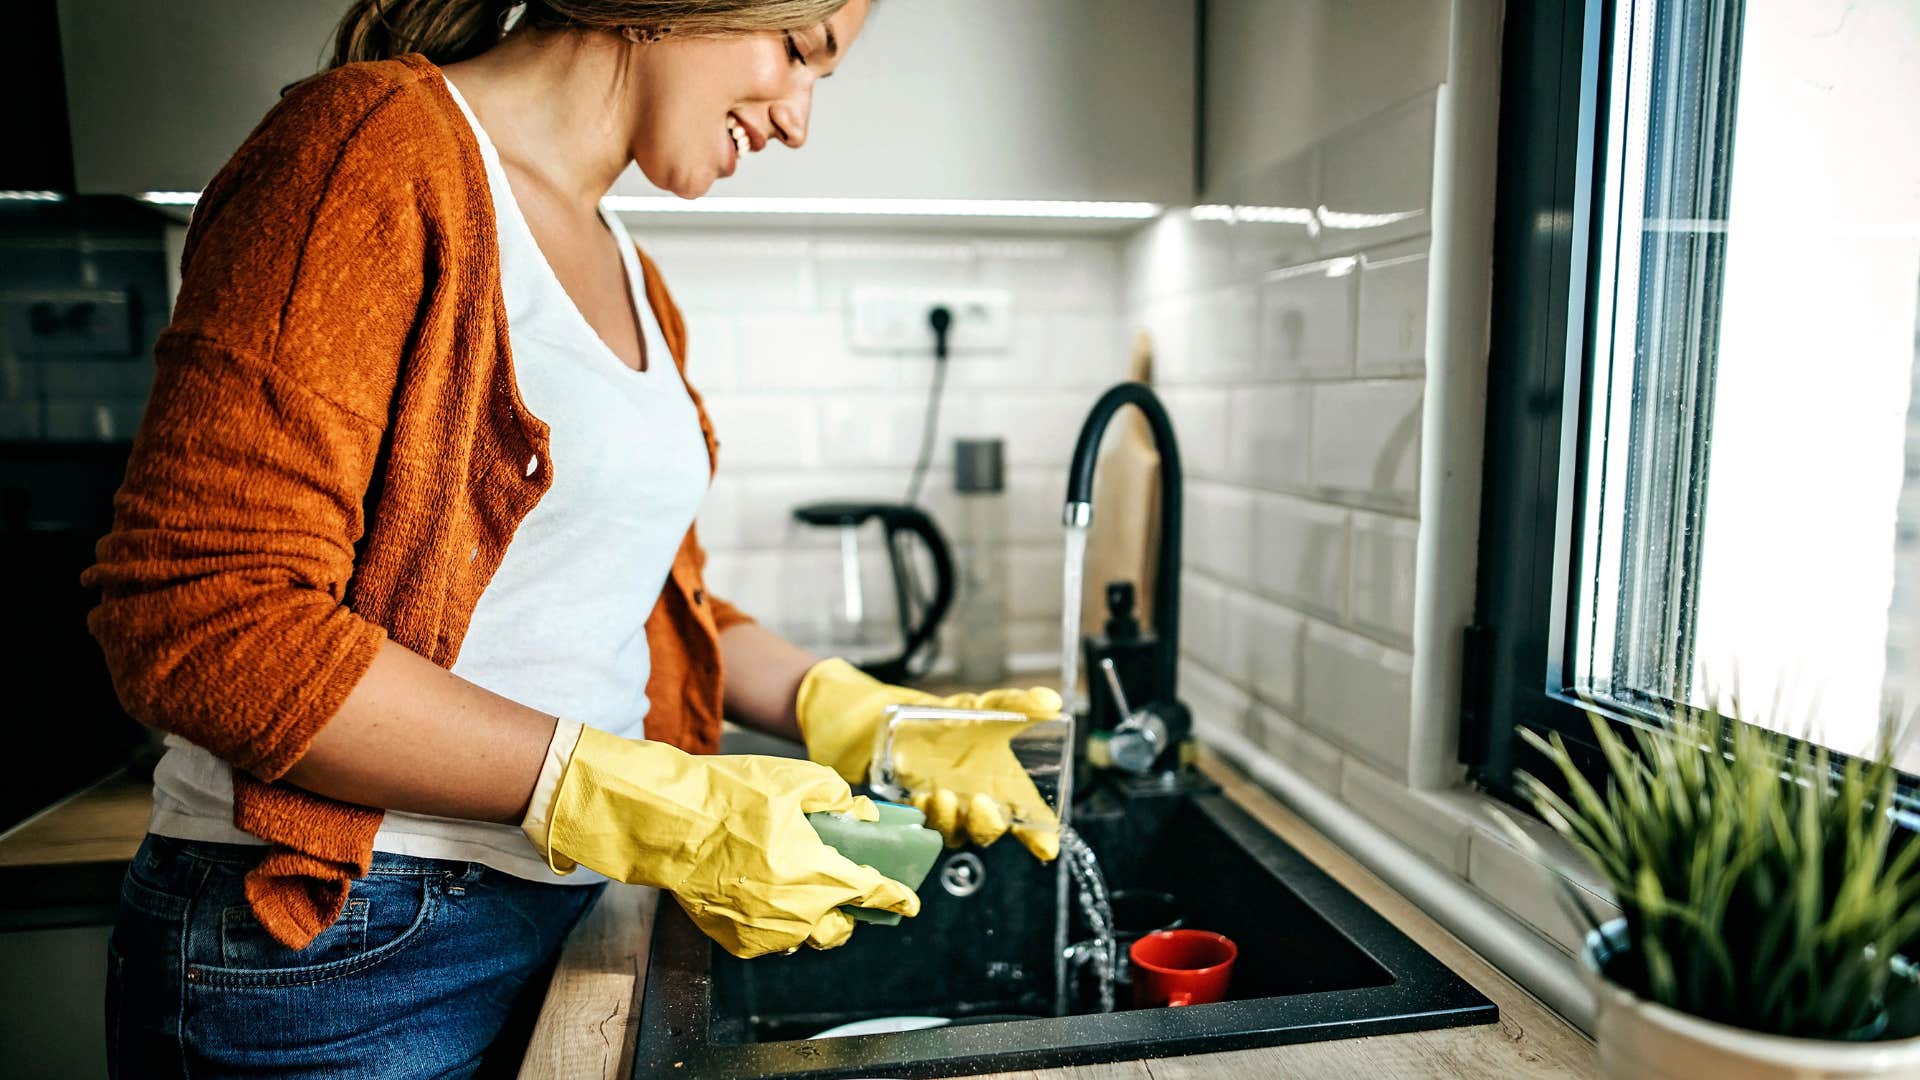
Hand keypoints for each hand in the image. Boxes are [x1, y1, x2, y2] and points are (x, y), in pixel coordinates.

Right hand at [522, 726, 918, 958]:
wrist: (667, 823)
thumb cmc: (729, 796)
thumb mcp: (795, 779)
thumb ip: (837, 798)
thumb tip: (859, 815)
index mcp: (819, 874)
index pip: (872, 891)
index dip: (896, 896)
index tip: (910, 902)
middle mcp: (797, 912)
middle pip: (841, 926)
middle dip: (850, 911)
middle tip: (843, 888)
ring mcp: (764, 931)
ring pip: (805, 937)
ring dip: (812, 918)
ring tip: (800, 889)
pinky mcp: (735, 940)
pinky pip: (769, 939)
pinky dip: (775, 922)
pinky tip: (764, 894)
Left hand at [794, 658, 1063, 859]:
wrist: (893, 719)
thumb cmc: (950, 719)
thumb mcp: (983, 705)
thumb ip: (1015, 703)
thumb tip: (1052, 700)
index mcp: (1003, 787)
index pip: (1029, 821)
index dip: (1040, 838)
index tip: (1046, 848)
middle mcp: (975, 806)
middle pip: (990, 831)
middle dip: (989, 825)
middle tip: (982, 802)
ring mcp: (944, 813)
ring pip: (954, 833)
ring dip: (951, 819)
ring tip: (943, 793)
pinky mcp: (914, 813)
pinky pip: (920, 826)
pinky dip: (922, 814)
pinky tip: (918, 796)